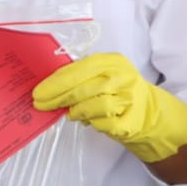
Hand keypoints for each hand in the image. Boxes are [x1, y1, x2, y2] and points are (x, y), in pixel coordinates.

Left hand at [33, 53, 186, 163]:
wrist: (148, 110)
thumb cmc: (114, 90)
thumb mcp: (99, 74)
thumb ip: (77, 76)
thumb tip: (46, 87)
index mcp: (113, 61)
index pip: (79, 69)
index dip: (56, 82)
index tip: (39, 92)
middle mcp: (124, 77)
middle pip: (84, 88)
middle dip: (58, 98)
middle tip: (41, 105)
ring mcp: (131, 99)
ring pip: (93, 106)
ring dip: (76, 111)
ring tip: (70, 113)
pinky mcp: (133, 121)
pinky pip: (103, 124)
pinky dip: (91, 123)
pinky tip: (89, 120)